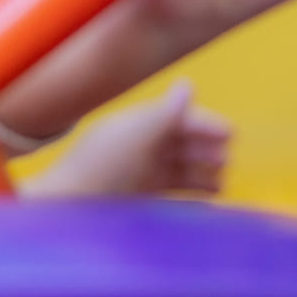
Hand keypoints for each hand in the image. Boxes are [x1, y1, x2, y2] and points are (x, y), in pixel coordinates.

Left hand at [23, 80, 230, 197]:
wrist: (66, 212)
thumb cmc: (99, 170)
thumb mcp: (134, 140)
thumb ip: (164, 115)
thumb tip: (189, 84)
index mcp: (132, 126)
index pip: (174, 117)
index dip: (203, 123)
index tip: (230, 134)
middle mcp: (136, 147)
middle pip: (180, 142)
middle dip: (205, 148)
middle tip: (226, 159)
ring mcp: (137, 174)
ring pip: (179, 168)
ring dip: (203, 172)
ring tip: (222, 182)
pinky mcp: (138, 198)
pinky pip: (172, 191)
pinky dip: (192, 193)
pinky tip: (210, 199)